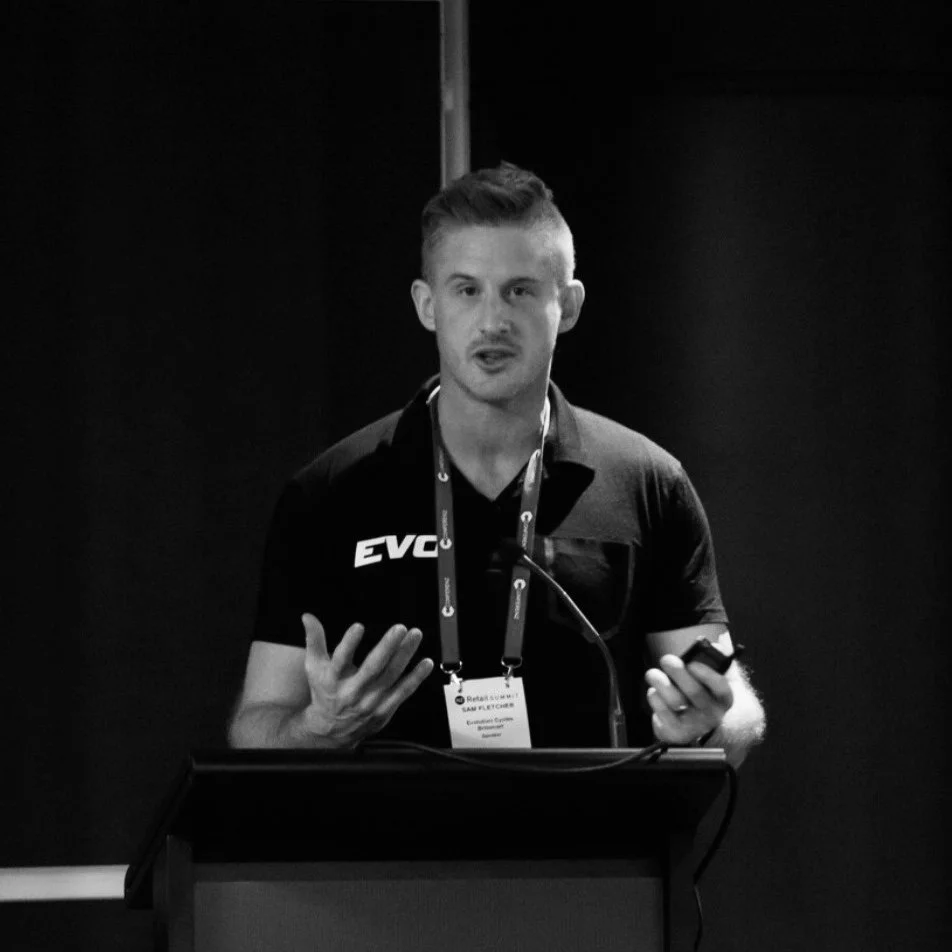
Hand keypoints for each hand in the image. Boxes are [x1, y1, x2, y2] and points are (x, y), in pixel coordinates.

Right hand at [300, 614, 433, 746]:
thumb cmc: (324, 692)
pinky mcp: (384, 710)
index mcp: (333, 679)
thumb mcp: (314, 666)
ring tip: (415, 635)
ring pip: (391, 677)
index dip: (349, 643)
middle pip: (372, 668)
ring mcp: (370, 702)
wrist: (331, 730)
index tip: (359, 626)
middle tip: (400, 628)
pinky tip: (425, 662)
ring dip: (405, 655)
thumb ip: (314, 640)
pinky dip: (415, 678)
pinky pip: (403, 692)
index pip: (340, 659)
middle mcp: (352, 691)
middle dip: (387, 647)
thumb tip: (308, 616)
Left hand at [645, 653, 733, 745]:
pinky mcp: (676, 732)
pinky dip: (654, 697)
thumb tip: (717, 645)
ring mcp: (694, 725)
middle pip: (695, 693)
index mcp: (723, 698)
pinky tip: (655, 691)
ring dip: (661, 683)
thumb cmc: (699, 693)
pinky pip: (661, 712)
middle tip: (667, 659)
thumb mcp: (711, 677)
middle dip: (678, 673)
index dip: (707, 675)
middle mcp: (712, 714)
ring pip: (675, 701)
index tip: (692, 663)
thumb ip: (715, 659)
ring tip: (653, 674)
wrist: (692, 723)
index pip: (721, 688)